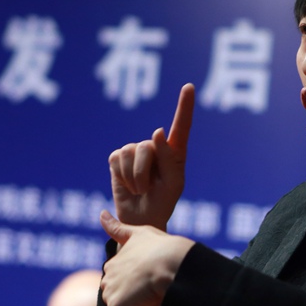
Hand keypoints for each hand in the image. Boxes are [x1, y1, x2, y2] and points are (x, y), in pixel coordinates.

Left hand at [100, 211, 194, 305]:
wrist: (169, 262)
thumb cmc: (161, 247)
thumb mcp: (139, 233)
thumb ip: (119, 228)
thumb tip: (101, 213)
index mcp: (113, 263)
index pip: (125, 283)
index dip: (141, 285)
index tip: (151, 280)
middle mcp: (107, 276)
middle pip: (125, 298)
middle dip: (140, 297)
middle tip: (155, 286)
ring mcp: (110, 291)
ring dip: (143, 305)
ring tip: (154, 291)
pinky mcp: (115, 305)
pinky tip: (152, 300)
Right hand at [109, 83, 193, 229]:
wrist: (142, 218)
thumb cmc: (163, 201)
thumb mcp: (173, 183)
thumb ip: (169, 158)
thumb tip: (157, 131)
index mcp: (175, 151)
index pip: (181, 125)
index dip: (184, 106)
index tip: (189, 86)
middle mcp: (155, 146)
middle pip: (147, 146)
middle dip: (144, 172)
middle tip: (148, 188)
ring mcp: (135, 151)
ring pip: (130, 152)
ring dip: (133, 177)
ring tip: (139, 188)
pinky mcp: (118, 158)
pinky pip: (116, 159)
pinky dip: (121, 176)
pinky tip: (127, 184)